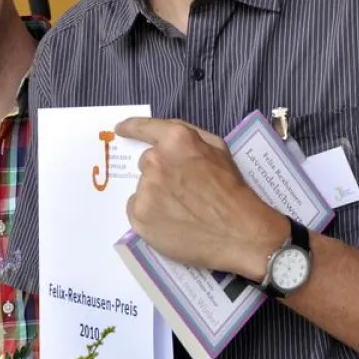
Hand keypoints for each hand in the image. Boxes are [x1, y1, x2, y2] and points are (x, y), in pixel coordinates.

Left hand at [116, 117, 288, 278]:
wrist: (238, 231)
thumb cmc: (232, 190)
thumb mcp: (219, 150)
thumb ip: (190, 138)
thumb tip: (165, 138)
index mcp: (176, 140)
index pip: (144, 127)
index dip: (131, 127)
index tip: (120, 129)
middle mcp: (155, 161)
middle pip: (147, 162)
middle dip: (161, 172)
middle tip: (183, 189)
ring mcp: (145, 189)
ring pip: (143, 187)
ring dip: (157, 194)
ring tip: (182, 210)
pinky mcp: (139, 216)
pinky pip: (137, 209)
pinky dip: (150, 214)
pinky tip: (170, 221)